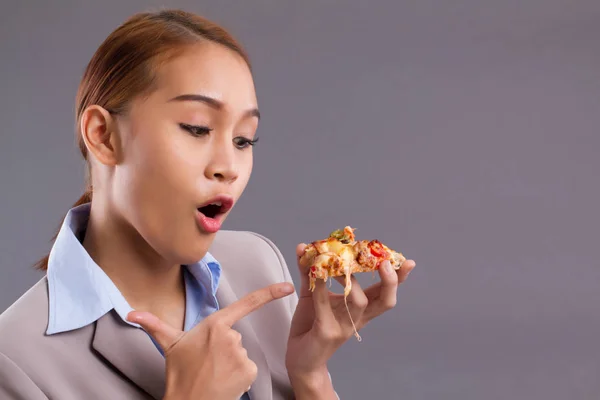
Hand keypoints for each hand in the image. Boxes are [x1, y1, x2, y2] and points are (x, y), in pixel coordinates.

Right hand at [127, 282, 294, 399]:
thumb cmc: (179, 373)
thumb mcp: (169, 345)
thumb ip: (153, 324)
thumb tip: (131, 312)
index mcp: (215, 324)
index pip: (247, 303)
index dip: (269, 293)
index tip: (288, 286)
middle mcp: (231, 336)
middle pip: (235, 335)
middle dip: (223, 346)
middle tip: (207, 360)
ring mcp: (241, 353)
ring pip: (241, 352)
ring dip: (230, 361)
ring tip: (213, 371)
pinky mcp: (249, 370)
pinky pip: (248, 367)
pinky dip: (238, 374)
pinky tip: (224, 380)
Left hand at [285, 244, 414, 392]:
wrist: (300, 360)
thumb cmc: (310, 325)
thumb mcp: (312, 294)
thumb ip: (309, 271)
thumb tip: (303, 246)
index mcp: (359, 309)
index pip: (384, 293)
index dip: (398, 279)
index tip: (408, 262)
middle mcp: (357, 318)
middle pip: (384, 301)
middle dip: (390, 281)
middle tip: (385, 263)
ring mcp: (344, 326)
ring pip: (359, 302)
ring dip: (351, 280)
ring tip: (337, 263)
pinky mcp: (327, 332)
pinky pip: (326, 307)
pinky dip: (321, 288)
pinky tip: (315, 275)